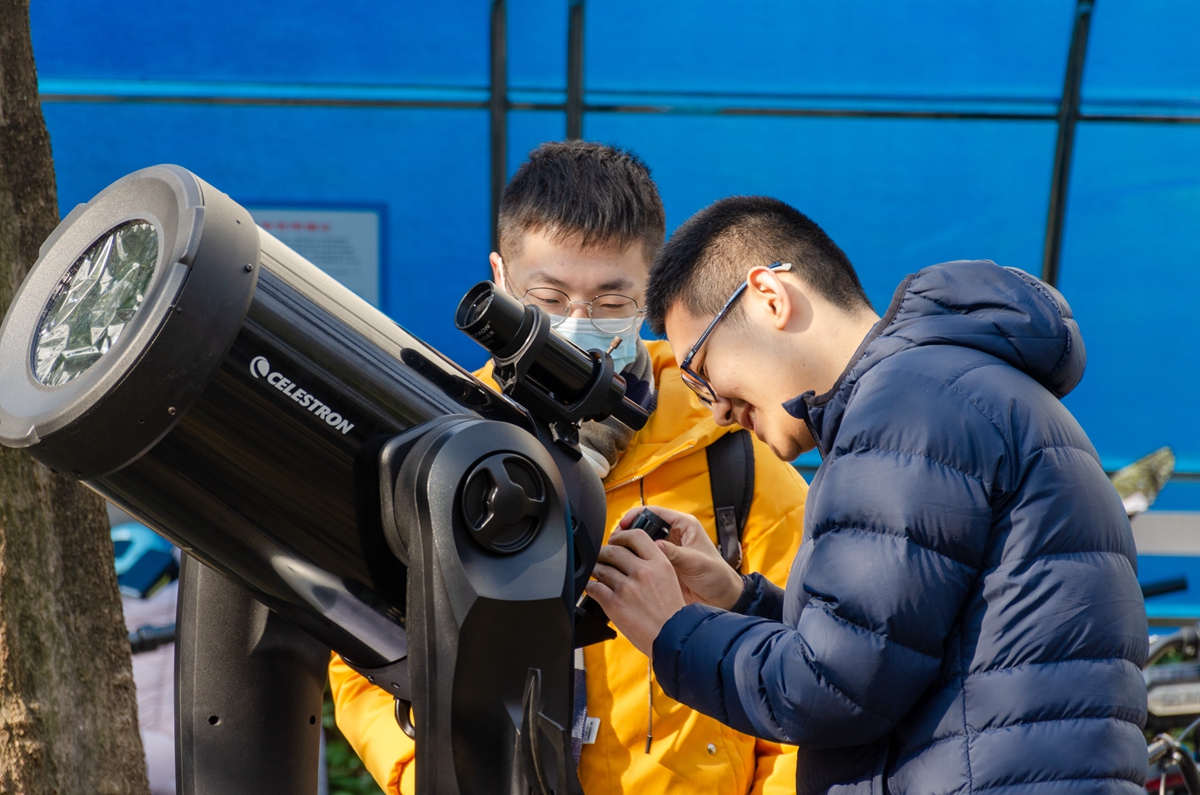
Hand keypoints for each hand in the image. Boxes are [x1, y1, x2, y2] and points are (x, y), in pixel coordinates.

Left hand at [585, 525, 684, 656]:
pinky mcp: (614, 603)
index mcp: (659, 563)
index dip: (621, 536)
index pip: (636, 536)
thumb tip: (633, 556)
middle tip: (602, 557)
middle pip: (613, 550)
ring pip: (601, 568)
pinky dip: (590, 587)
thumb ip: (653, 564)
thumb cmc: (672, 612)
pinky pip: (594, 587)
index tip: (616, 541)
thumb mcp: (670, 579)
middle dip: (604, 552)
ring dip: (595, 569)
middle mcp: (643, 571)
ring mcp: (627, 587)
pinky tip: (592, 588)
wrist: (673, 637)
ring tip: (595, 572)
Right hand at [616, 505, 743, 609]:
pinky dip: (633, 560)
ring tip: (615, 553)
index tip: (622, 525)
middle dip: (627, 532)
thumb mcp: (697, 562)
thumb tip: (656, 547)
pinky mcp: (663, 564)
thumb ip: (676, 554)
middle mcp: (673, 535)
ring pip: (641, 542)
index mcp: (684, 525)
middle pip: (643, 526)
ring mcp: (667, 550)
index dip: (635, 516)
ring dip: (628, 546)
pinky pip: (643, 558)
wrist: (723, 597)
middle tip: (614, 542)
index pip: (654, 512)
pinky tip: (624, 565)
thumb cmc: (717, 576)